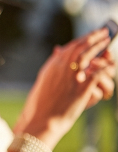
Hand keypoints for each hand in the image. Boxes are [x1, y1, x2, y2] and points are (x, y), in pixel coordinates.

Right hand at [18, 27, 115, 145]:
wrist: (43, 118)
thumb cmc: (42, 101)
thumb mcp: (44, 78)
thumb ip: (53, 62)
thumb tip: (58, 49)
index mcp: (53, 64)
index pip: (72, 45)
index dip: (85, 37)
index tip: (94, 33)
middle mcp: (61, 67)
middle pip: (82, 47)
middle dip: (95, 38)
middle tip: (105, 33)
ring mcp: (72, 77)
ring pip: (90, 57)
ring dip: (101, 50)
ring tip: (108, 48)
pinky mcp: (82, 88)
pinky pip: (99, 74)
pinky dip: (106, 69)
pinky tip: (111, 67)